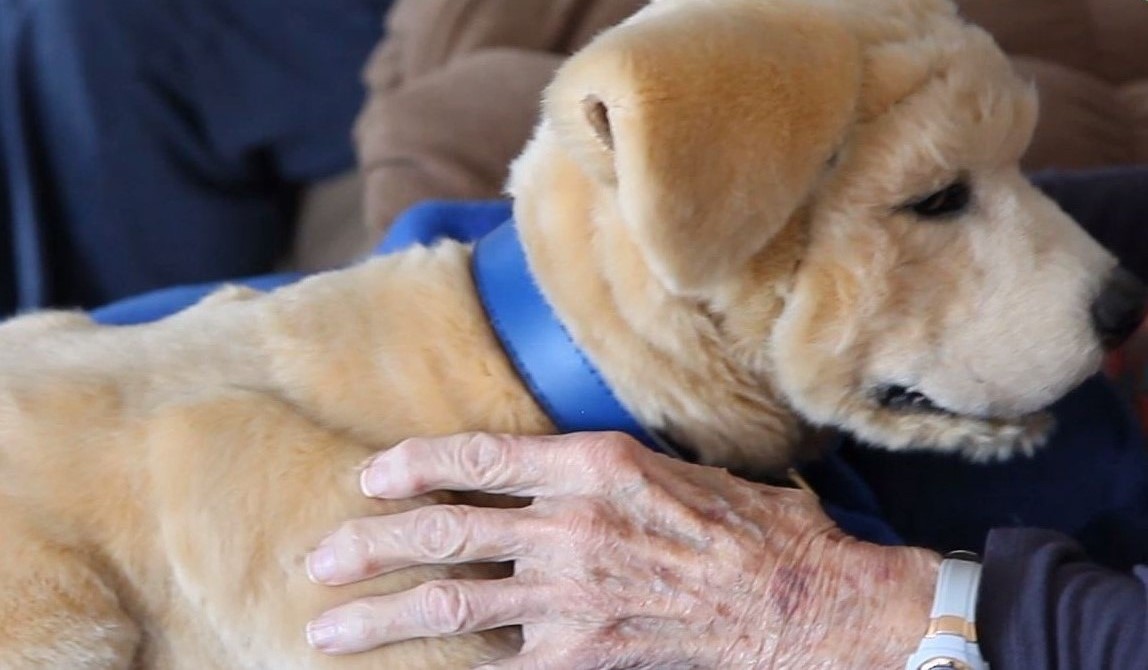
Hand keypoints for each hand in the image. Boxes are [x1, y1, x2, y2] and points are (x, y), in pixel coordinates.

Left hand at [304, 432, 937, 667]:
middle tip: (322, 559)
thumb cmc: (749, 528)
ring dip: (380, 615)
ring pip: (451, 601)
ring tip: (326, 628)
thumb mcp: (674, 469)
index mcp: (595, 464)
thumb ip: (600, 472)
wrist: (801, 602)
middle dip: (371, 545)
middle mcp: (571, 523)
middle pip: (445, 530)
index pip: (479, 456)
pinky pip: (495, 661)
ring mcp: (572, 594)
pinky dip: (449, 665)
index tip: (371, 477)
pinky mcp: (581, 653)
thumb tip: (541, 476)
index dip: (415, 465)